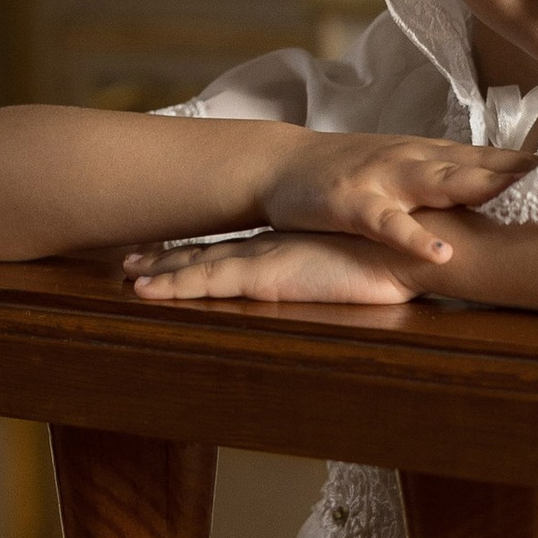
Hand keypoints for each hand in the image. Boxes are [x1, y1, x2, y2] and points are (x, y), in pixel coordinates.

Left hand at [123, 232, 423, 306]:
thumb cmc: (397, 261)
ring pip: (197, 266)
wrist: (412, 249)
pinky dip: (173, 285)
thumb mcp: (361, 269)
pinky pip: (207, 281)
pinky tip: (145, 289)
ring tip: (126, 273)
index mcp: (289, 248)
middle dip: (168, 257)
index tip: (171, 252)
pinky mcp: (266, 275)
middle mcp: (270, 249)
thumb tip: (351, 285)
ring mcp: (265, 259)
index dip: (200, 251)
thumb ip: (347, 274)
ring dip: (160, 271)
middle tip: (131, 259)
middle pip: (207, 252)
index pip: (235, 249)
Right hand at [260, 131, 534, 263]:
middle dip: (527, 174)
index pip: (499, 160)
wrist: (283, 164)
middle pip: (482, 166)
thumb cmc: (355, 173)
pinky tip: (441, 252)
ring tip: (520, 202)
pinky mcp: (353, 203)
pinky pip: (388, 222)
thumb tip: (511, 199)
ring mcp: (386, 179)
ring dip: (480, 190)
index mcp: (435, 157)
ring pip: (440, 183)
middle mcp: (418, 161)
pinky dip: (414, 236)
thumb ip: (456, 183)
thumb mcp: (411, 174)